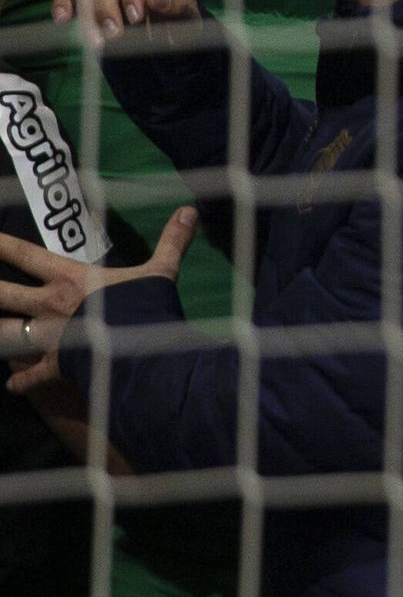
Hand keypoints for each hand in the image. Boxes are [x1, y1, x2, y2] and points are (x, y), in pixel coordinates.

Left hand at [0, 210, 194, 394]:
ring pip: (6, 333)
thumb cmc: (146, 306)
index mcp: (68, 279)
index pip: (25, 255)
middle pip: (3, 293)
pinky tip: (11, 386)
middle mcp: (49, 305)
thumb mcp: (160, 271)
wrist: (142, 349)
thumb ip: (172, 241)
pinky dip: (21, 381)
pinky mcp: (57, 364)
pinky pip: (33, 375)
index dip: (0, 245)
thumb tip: (190, 210)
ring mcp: (49, 336)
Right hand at [48, 0, 199, 32]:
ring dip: (90, 15)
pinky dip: (64, 4)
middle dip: (107, 5)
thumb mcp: (189, 15)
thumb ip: (177, 6)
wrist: (173, 26)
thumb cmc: (183, 15)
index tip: (136, 18)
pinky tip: (62, 21)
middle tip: (114, 35)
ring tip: (99, 44)